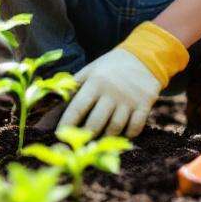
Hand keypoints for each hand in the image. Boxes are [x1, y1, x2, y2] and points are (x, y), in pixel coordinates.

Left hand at [58, 21, 187, 138]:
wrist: (143, 58)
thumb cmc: (110, 67)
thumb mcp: (91, 70)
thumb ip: (75, 85)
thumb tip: (56, 101)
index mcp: (95, 82)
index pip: (78, 107)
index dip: (67, 123)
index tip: (60, 135)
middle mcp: (112, 92)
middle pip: (96, 123)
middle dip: (86, 135)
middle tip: (80, 143)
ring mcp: (129, 100)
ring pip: (115, 128)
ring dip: (106, 137)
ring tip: (98, 141)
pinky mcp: (145, 104)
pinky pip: (135, 127)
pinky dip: (127, 134)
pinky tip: (121, 135)